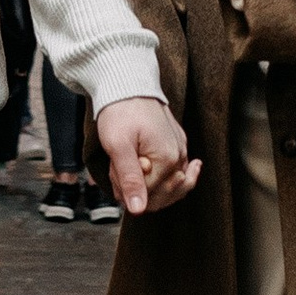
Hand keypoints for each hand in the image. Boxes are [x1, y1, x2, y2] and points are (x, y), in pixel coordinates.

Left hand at [96, 96, 199, 217]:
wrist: (127, 84)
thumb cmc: (120, 112)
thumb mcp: (118, 146)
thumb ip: (130, 179)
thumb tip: (138, 210)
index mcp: (168, 159)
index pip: (149, 198)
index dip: (126, 189)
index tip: (114, 171)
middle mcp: (180, 157)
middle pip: (162, 196)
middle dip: (137, 187)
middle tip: (119, 167)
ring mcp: (181, 150)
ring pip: (169, 187)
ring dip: (147, 182)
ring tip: (132, 164)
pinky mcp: (178, 145)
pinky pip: (174, 172)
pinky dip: (158, 176)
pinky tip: (146, 168)